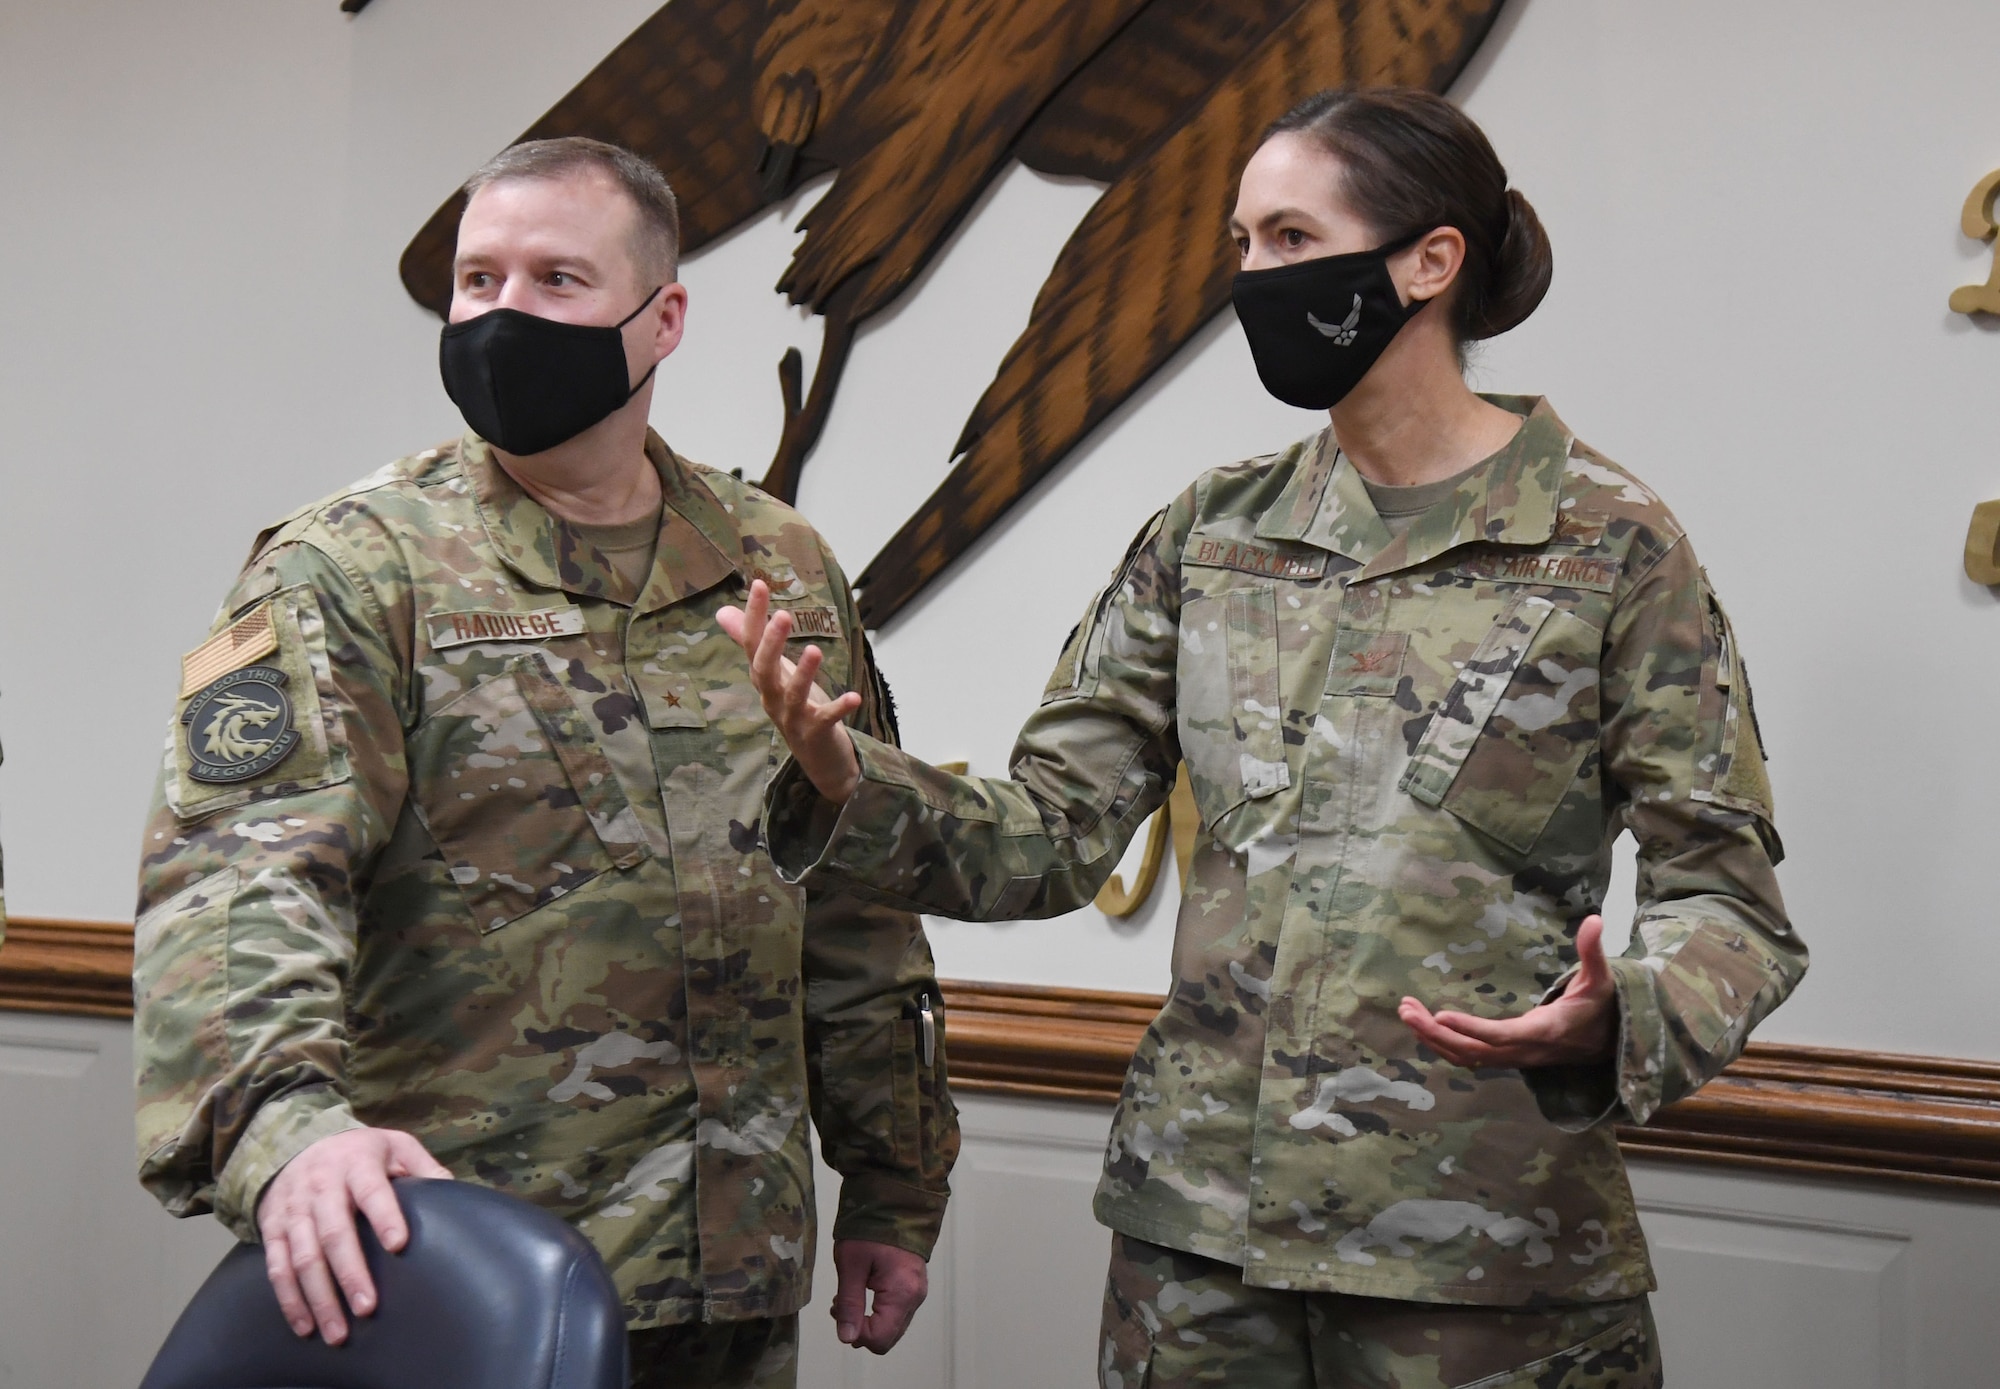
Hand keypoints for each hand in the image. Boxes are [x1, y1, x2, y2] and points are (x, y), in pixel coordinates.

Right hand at [255, 1126, 451, 1343]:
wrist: (299, 1145)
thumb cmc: (361, 1153)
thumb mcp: (396, 1146)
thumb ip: (423, 1167)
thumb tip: (455, 1192)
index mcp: (357, 1163)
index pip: (372, 1191)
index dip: (385, 1216)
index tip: (399, 1245)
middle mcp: (320, 1186)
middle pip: (333, 1233)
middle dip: (350, 1273)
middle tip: (367, 1308)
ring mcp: (292, 1208)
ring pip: (303, 1257)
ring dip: (319, 1297)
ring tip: (337, 1333)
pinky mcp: (271, 1228)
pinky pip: (277, 1268)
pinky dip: (290, 1300)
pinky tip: (305, 1327)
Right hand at [717, 579, 862, 803]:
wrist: (818, 757)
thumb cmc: (795, 706)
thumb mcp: (774, 671)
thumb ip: (750, 642)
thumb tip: (722, 611)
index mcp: (763, 679)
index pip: (752, 644)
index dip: (754, 616)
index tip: (759, 584)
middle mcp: (772, 697)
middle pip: (764, 670)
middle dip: (771, 644)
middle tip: (782, 615)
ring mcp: (792, 717)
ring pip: (793, 694)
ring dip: (804, 674)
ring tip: (815, 650)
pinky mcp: (816, 732)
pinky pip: (825, 719)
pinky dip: (839, 707)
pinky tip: (854, 696)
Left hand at [830, 1239, 927, 1353]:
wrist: (894, 1199)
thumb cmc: (869, 1228)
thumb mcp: (851, 1265)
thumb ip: (849, 1304)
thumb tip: (847, 1339)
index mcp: (902, 1293)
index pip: (880, 1339)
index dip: (856, 1334)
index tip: (838, 1310)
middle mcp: (915, 1298)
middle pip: (888, 1338)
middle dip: (861, 1329)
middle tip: (838, 1304)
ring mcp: (918, 1292)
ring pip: (892, 1326)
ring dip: (868, 1320)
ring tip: (847, 1294)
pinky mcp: (914, 1286)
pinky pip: (896, 1312)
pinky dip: (878, 1310)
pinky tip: (862, 1289)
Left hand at [1398, 915, 1618, 1069]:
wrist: (1607, 1043)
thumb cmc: (1600, 1007)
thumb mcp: (1601, 979)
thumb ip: (1593, 951)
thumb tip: (1595, 920)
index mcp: (1544, 1032)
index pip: (1502, 1036)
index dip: (1472, 1029)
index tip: (1441, 1015)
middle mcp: (1523, 1051)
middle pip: (1472, 1051)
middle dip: (1436, 1033)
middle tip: (1406, 1009)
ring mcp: (1513, 1058)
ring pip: (1465, 1056)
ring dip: (1433, 1038)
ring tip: (1406, 1012)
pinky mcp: (1506, 1056)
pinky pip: (1469, 1057)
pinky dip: (1443, 1044)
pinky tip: (1424, 1025)